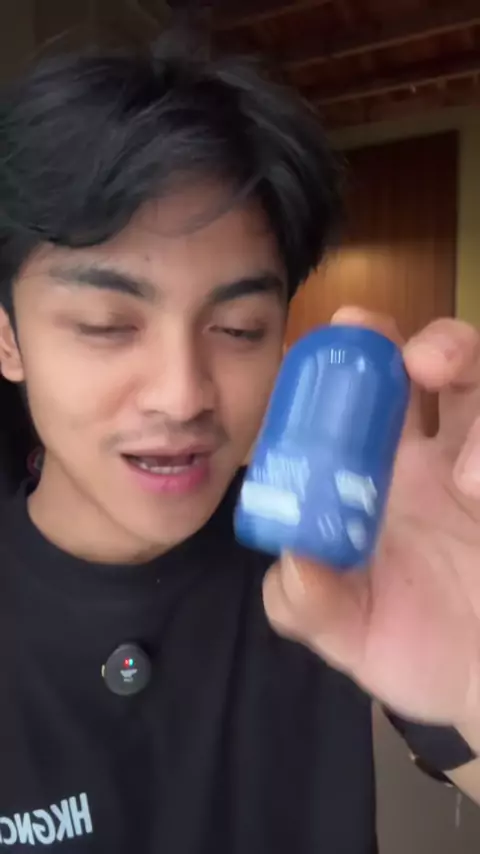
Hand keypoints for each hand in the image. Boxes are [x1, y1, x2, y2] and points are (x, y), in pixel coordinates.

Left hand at [263, 307, 479, 744]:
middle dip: (422, 343)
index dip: (345, 371)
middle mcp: (437, 460)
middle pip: (436, 370)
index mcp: (382, 478)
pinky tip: (479, 487)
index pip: (361, 405)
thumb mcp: (351, 634)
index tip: (326, 349)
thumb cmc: (419, 649)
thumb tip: (290, 558)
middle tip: (400, 350)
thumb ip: (307, 603)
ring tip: (449, 419)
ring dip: (466, 367)